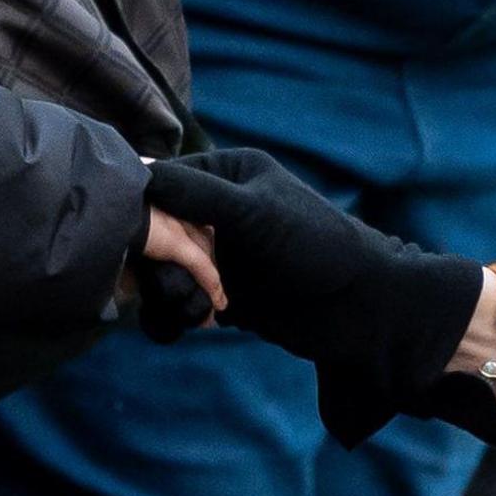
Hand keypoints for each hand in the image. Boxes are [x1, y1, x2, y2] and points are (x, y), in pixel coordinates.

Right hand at [142, 150, 492, 443]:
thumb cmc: (314, 248)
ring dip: (169, 293)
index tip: (144, 241)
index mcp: (227, 172)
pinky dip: (176, 316)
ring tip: (200, 310)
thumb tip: (137, 174)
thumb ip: (195, 192)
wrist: (357, 310)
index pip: (161, 182)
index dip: (145, 212)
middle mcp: (217, 208)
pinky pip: (176, 302)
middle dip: (160, 263)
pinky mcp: (220, 293)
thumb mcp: (252, 212)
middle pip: (153, 231)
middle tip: (186, 286)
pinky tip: (196, 323)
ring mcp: (217, 251)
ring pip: (160, 270)